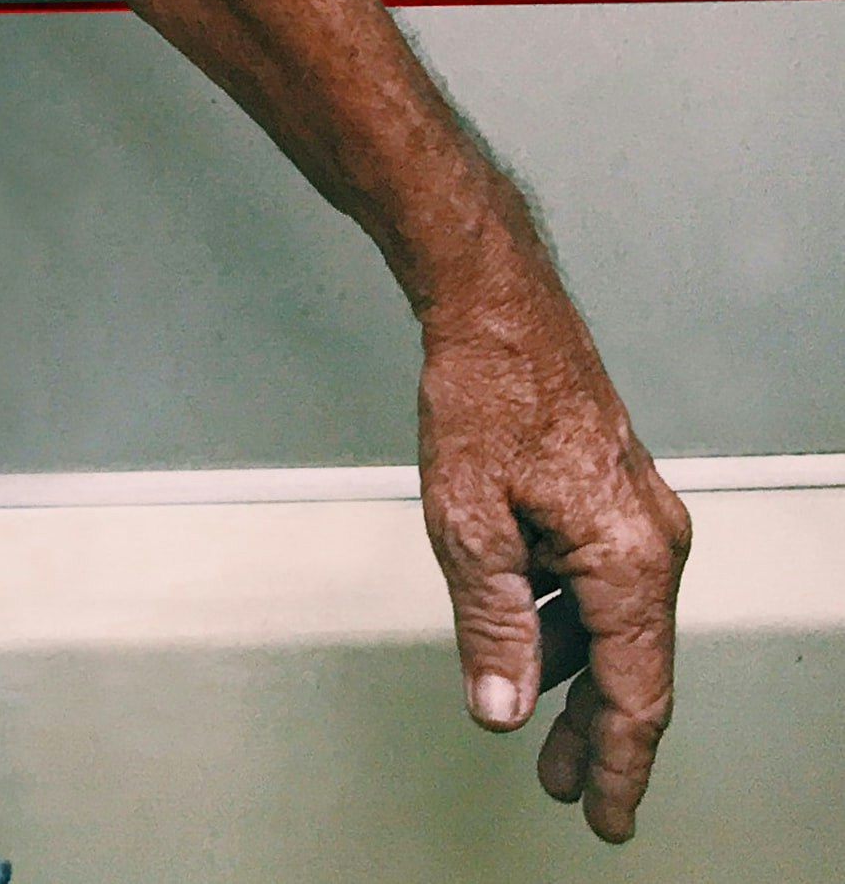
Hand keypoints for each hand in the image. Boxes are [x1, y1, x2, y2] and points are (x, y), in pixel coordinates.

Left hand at [416, 232, 690, 843]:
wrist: (494, 300)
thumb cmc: (484, 392)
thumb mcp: (468, 520)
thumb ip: (492, 625)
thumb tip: (504, 709)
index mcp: (627, 558)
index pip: (636, 694)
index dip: (620, 766)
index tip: (607, 819)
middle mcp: (651, 540)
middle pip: (633, 667)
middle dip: (598, 734)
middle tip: (567, 790)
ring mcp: (639, 513)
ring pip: (618, 626)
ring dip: (582, 680)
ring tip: (540, 729)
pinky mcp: (616, 492)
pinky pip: (605, 582)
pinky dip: (573, 624)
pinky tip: (531, 641)